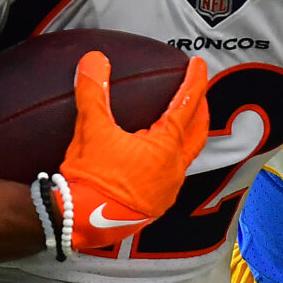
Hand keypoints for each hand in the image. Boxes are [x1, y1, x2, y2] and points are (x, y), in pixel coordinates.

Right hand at [57, 52, 209, 254]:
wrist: (82, 223)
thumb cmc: (91, 178)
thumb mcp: (91, 129)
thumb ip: (93, 91)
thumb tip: (94, 59)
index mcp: (165, 147)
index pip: (187, 105)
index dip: (195, 81)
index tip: (198, 64)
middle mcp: (174, 169)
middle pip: (197, 133)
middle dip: (200, 109)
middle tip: (197, 92)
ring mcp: (167, 190)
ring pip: (186, 156)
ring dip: (187, 136)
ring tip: (179, 123)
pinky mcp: (156, 205)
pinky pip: (172, 175)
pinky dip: (171, 158)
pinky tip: (156, 158)